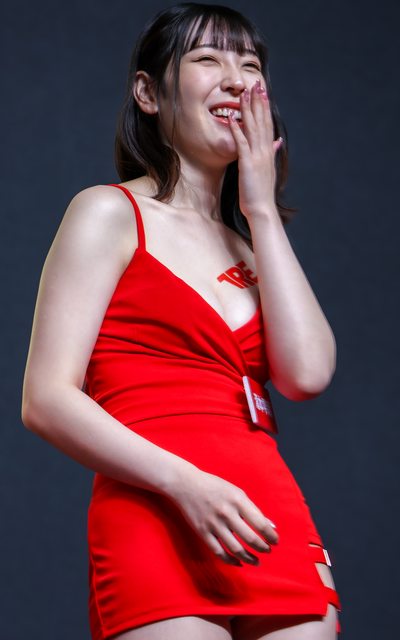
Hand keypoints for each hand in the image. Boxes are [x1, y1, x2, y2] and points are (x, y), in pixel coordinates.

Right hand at [167, 466, 278, 565]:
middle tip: (268, 550)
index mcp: (237, 499)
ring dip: (249, 558)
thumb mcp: (236, 492)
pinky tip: (239, 562)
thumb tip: (271, 526)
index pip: (259, 523)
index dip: (270, 535)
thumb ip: (252, 509)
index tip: (275, 541)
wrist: (186, 484)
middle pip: (249, 538)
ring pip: (235, 548)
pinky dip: (230, 560)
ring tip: (256, 561)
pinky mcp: (202, 532)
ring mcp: (213, 523)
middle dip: (262, 548)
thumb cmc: (215, 486)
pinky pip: (219, 552)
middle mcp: (226, 512)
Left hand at [228, 79, 282, 218]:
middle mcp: (264, 151)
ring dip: (249, 110)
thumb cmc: (261, 193)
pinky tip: (232, 119)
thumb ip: (271, 153)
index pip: (267, 124)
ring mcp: (257, 156)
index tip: (263, 92)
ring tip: (245, 94)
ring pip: (253, 128)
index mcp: (268, 151)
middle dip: (259, 102)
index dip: (265, 107)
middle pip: (262, 121)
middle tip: (256, 84)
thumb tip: (277, 141)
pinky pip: (241, 143)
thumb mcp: (267, 169)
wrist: (262, 209)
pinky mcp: (247, 164)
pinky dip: (237, 130)